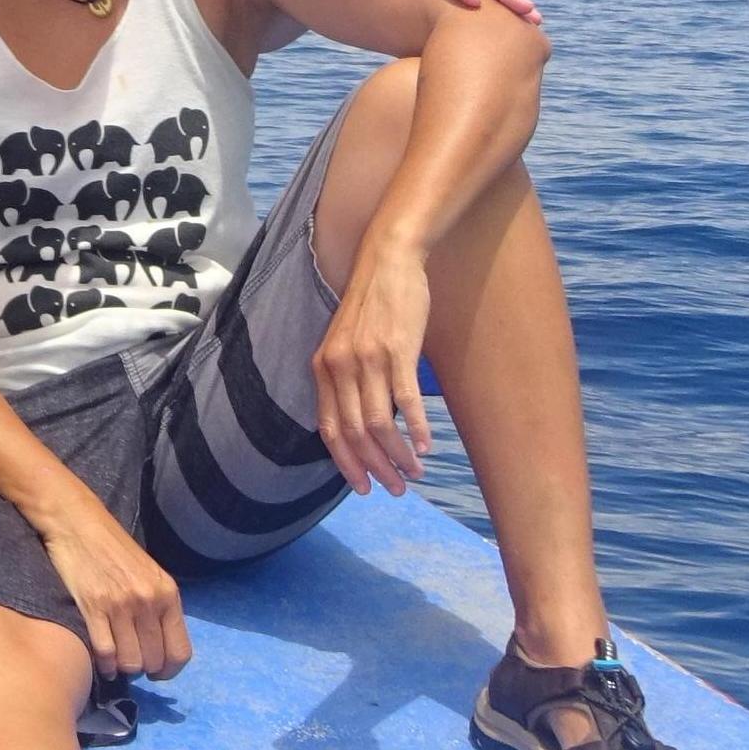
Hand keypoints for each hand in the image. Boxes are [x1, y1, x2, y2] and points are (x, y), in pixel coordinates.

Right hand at [37, 489, 190, 679]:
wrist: (78, 522)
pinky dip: (104, 666)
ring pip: (130, 662)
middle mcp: (148, 601)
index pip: (180, 652)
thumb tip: (160, 647)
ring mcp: (121, 605)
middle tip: (131, 662)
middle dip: (143, 669)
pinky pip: (105, 653)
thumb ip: (159, 607)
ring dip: (123, 669)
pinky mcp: (93, 606)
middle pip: (153, 661)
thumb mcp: (149, 574)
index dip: (169, 671)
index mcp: (168, 593)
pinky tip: (102, 664)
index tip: (156, 672)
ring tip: (116, 663)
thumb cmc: (114, 548)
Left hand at [310, 246, 435, 496]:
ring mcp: (369, 359)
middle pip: (354, 433)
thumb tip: (361, 423)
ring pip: (379, 424)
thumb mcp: (345, 342)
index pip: (328, 429)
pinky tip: (426, 447)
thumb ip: (346, 379)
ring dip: (397, 456)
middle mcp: (340, 366)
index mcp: (323, 366)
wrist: (388, 260)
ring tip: (413, 472)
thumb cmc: (371, 305)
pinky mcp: (398, 350)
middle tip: (396, 489)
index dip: (346, 463)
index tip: (362, 487)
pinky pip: (406, 401)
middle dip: (375, 469)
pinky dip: (417, 429)